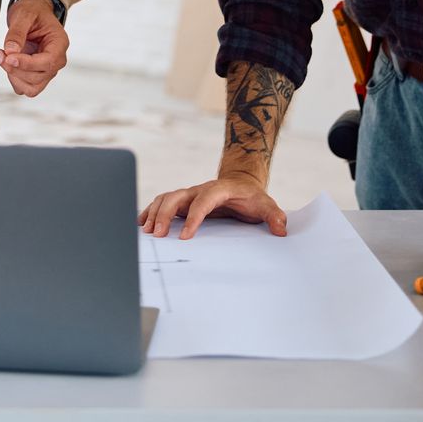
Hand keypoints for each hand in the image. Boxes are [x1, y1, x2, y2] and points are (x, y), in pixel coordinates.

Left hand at [0, 0, 67, 96]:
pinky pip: (24, 87)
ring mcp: (47, 70)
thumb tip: (11, 51)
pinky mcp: (36, 74)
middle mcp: (56, 60)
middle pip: (38, 78)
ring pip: (31, 88)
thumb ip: (17, 32)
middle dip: (15, 68)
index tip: (8, 57)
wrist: (33, 11)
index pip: (47, 62)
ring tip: (2, 57)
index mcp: (59, 44)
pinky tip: (7, 62)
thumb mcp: (24, 14)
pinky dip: (13, 78)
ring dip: (13, 76)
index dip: (27, 64)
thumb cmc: (33, 11)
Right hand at [138, 175, 287, 239]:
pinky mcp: (184, 201)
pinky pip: (163, 203)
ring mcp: (189, 194)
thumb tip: (281, 228)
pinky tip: (142, 224)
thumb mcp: (266, 205)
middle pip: (177, 196)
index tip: (186, 236)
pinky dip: (151, 211)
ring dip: (154, 213)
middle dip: (165, 214)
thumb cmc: (252, 197)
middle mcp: (200, 189)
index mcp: (218, 190)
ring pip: (166, 198)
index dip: (193, 218)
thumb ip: (274, 216)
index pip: (202, 201)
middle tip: (158, 235)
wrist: (243, 185)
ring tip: (147, 231)